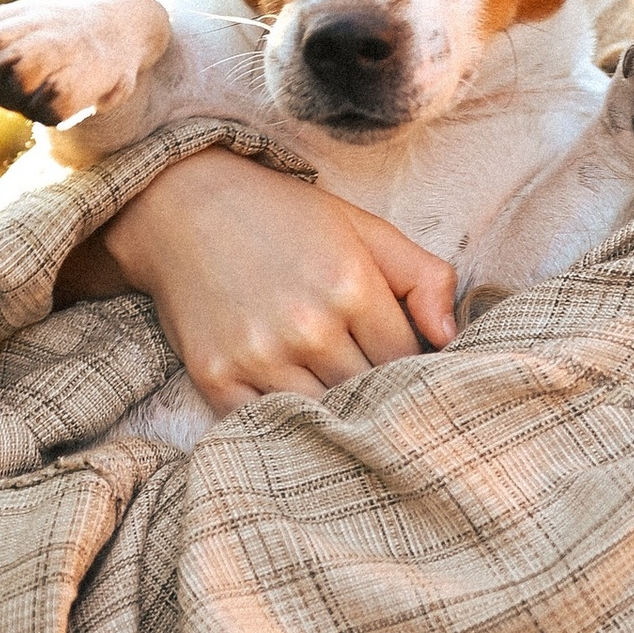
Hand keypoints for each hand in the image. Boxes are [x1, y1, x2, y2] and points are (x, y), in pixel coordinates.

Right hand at [60, 152, 457, 407]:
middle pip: (369, 394)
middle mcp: (308, 326)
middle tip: (377, 392)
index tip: (407, 370)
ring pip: (324, 417)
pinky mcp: (217, 377)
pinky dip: (286, 424)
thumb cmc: (286, 219)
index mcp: (352, 285)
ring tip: (338, 400)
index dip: (413, 369)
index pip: (408, 362)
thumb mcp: (366, 228)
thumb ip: (424, 277)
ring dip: (336, 415)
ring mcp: (259, 356)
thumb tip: (450, 337)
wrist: (183, 207)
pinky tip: (295, 408)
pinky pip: (268, 425)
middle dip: (379, 395)